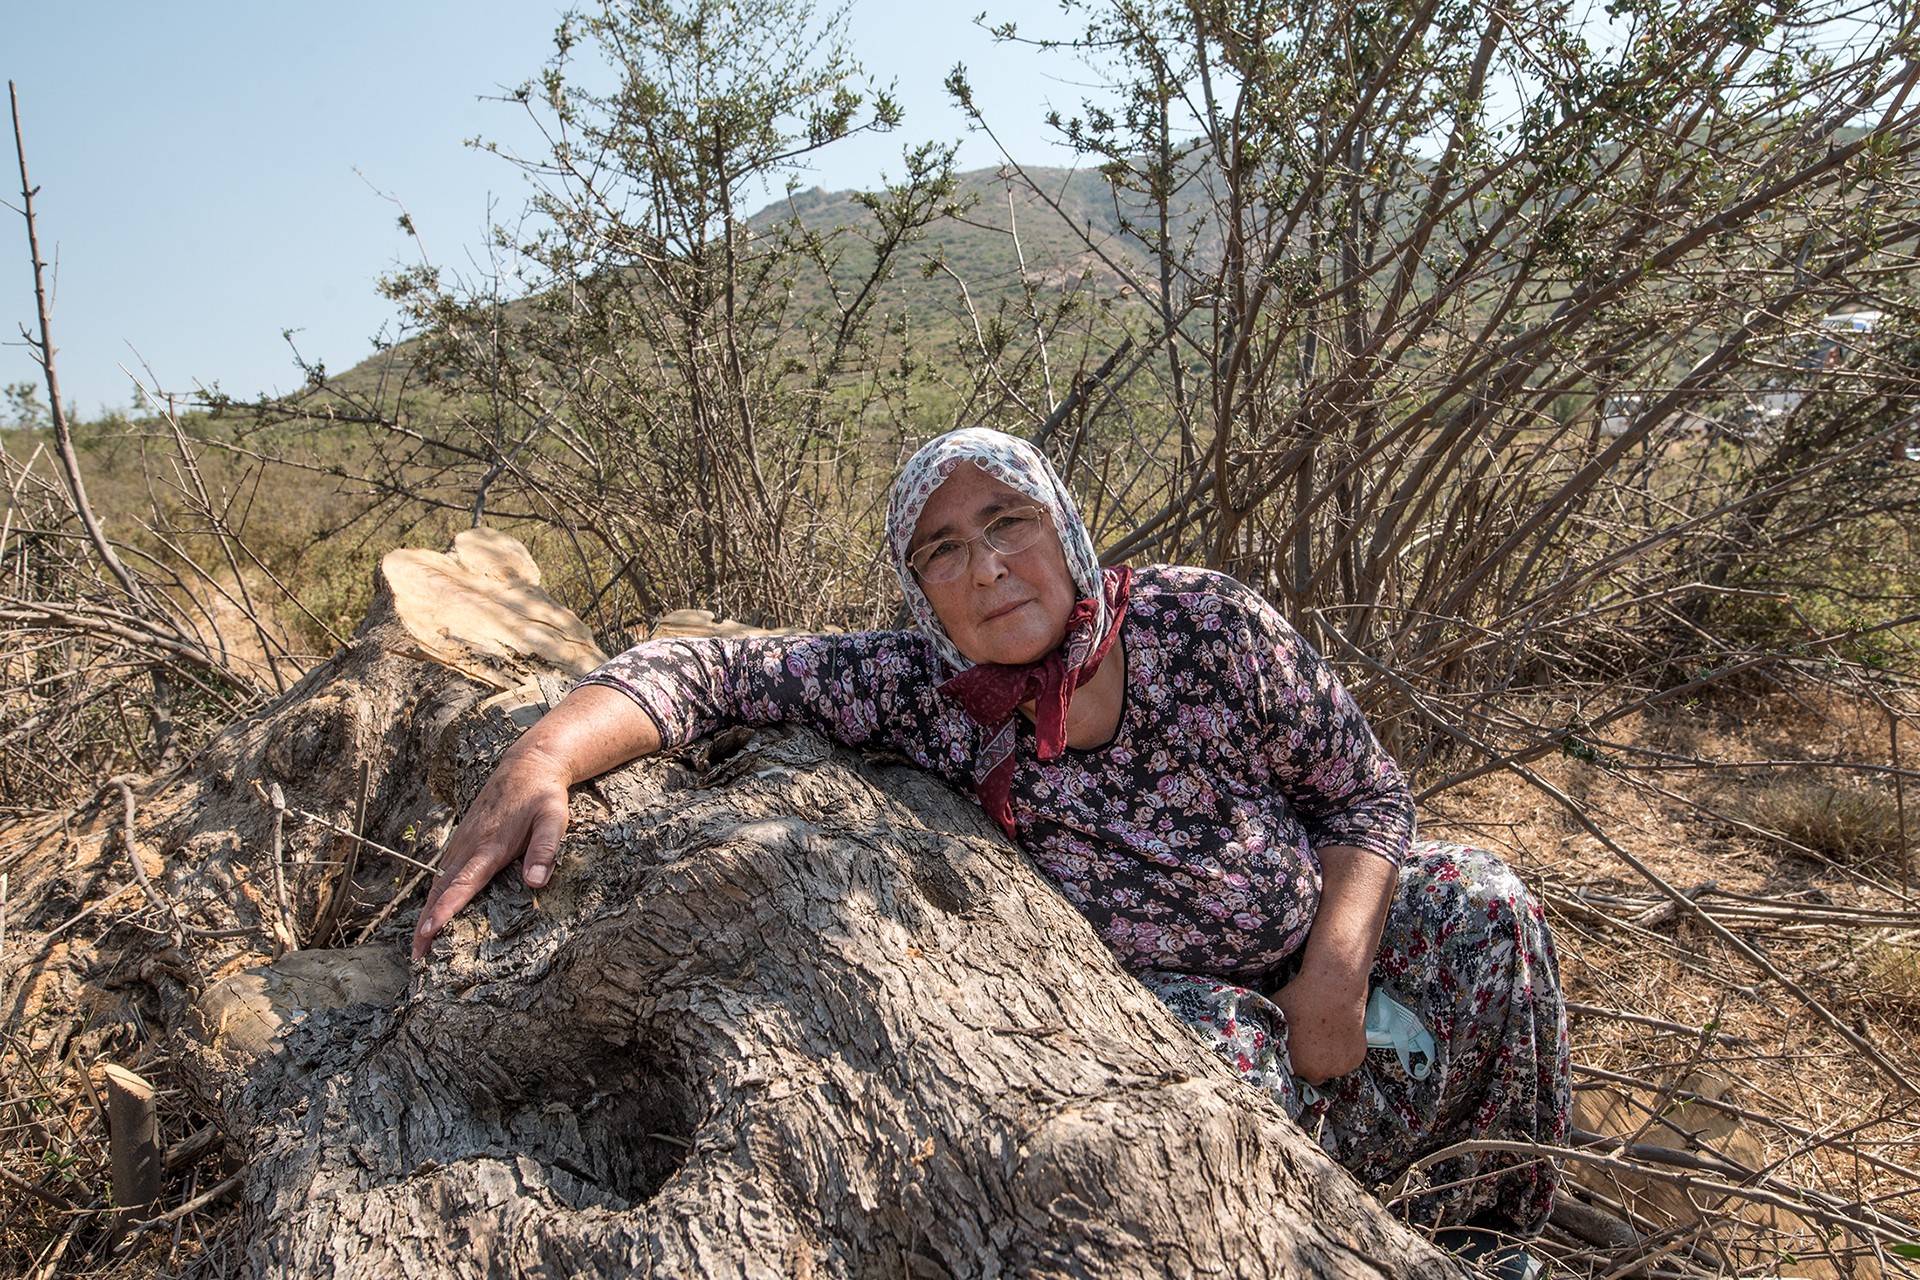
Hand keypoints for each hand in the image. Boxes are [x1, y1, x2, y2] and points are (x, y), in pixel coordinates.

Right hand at [410, 683, 663, 959]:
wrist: (528, 766)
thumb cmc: (543, 796)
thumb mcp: (554, 819)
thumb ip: (545, 850)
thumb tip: (534, 882)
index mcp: (490, 846)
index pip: (463, 884)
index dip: (445, 909)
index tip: (430, 932)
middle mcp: (470, 846)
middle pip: (441, 889)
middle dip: (426, 923)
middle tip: (418, 956)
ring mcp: (463, 843)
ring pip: (438, 882)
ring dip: (427, 912)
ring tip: (419, 946)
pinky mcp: (464, 841)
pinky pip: (443, 873)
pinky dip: (434, 895)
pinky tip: (432, 913)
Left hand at [1271, 964, 1368, 1084]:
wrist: (1333, 988)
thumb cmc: (1299, 999)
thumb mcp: (1273, 1016)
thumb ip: (1268, 1033)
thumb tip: (1255, 1037)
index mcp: (1294, 1066)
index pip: (1291, 1072)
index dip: (1293, 1059)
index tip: (1295, 1046)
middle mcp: (1317, 1073)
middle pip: (1312, 1074)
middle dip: (1310, 1062)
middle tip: (1311, 1041)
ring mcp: (1339, 1067)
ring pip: (1331, 1069)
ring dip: (1328, 1058)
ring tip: (1326, 1034)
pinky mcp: (1356, 1059)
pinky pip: (1347, 1060)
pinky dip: (1344, 1051)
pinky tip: (1339, 1033)